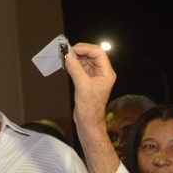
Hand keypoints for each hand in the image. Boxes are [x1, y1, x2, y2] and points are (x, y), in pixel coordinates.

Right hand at [63, 44, 121, 172]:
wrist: (88, 123)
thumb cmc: (90, 109)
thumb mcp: (82, 87)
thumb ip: (75, 70)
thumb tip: (68, 56)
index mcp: (107, 73)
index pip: (98, 54)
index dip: (86, 48)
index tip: (73, 48)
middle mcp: (102, 74)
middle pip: (92, 55)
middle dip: (80, 52)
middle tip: (67, 51)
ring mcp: (95, 77)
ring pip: (86, 61)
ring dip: (76, 57)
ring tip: (65, 56)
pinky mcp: (87, 81)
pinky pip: (81, 68)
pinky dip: (74, 64)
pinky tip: (67, 64)